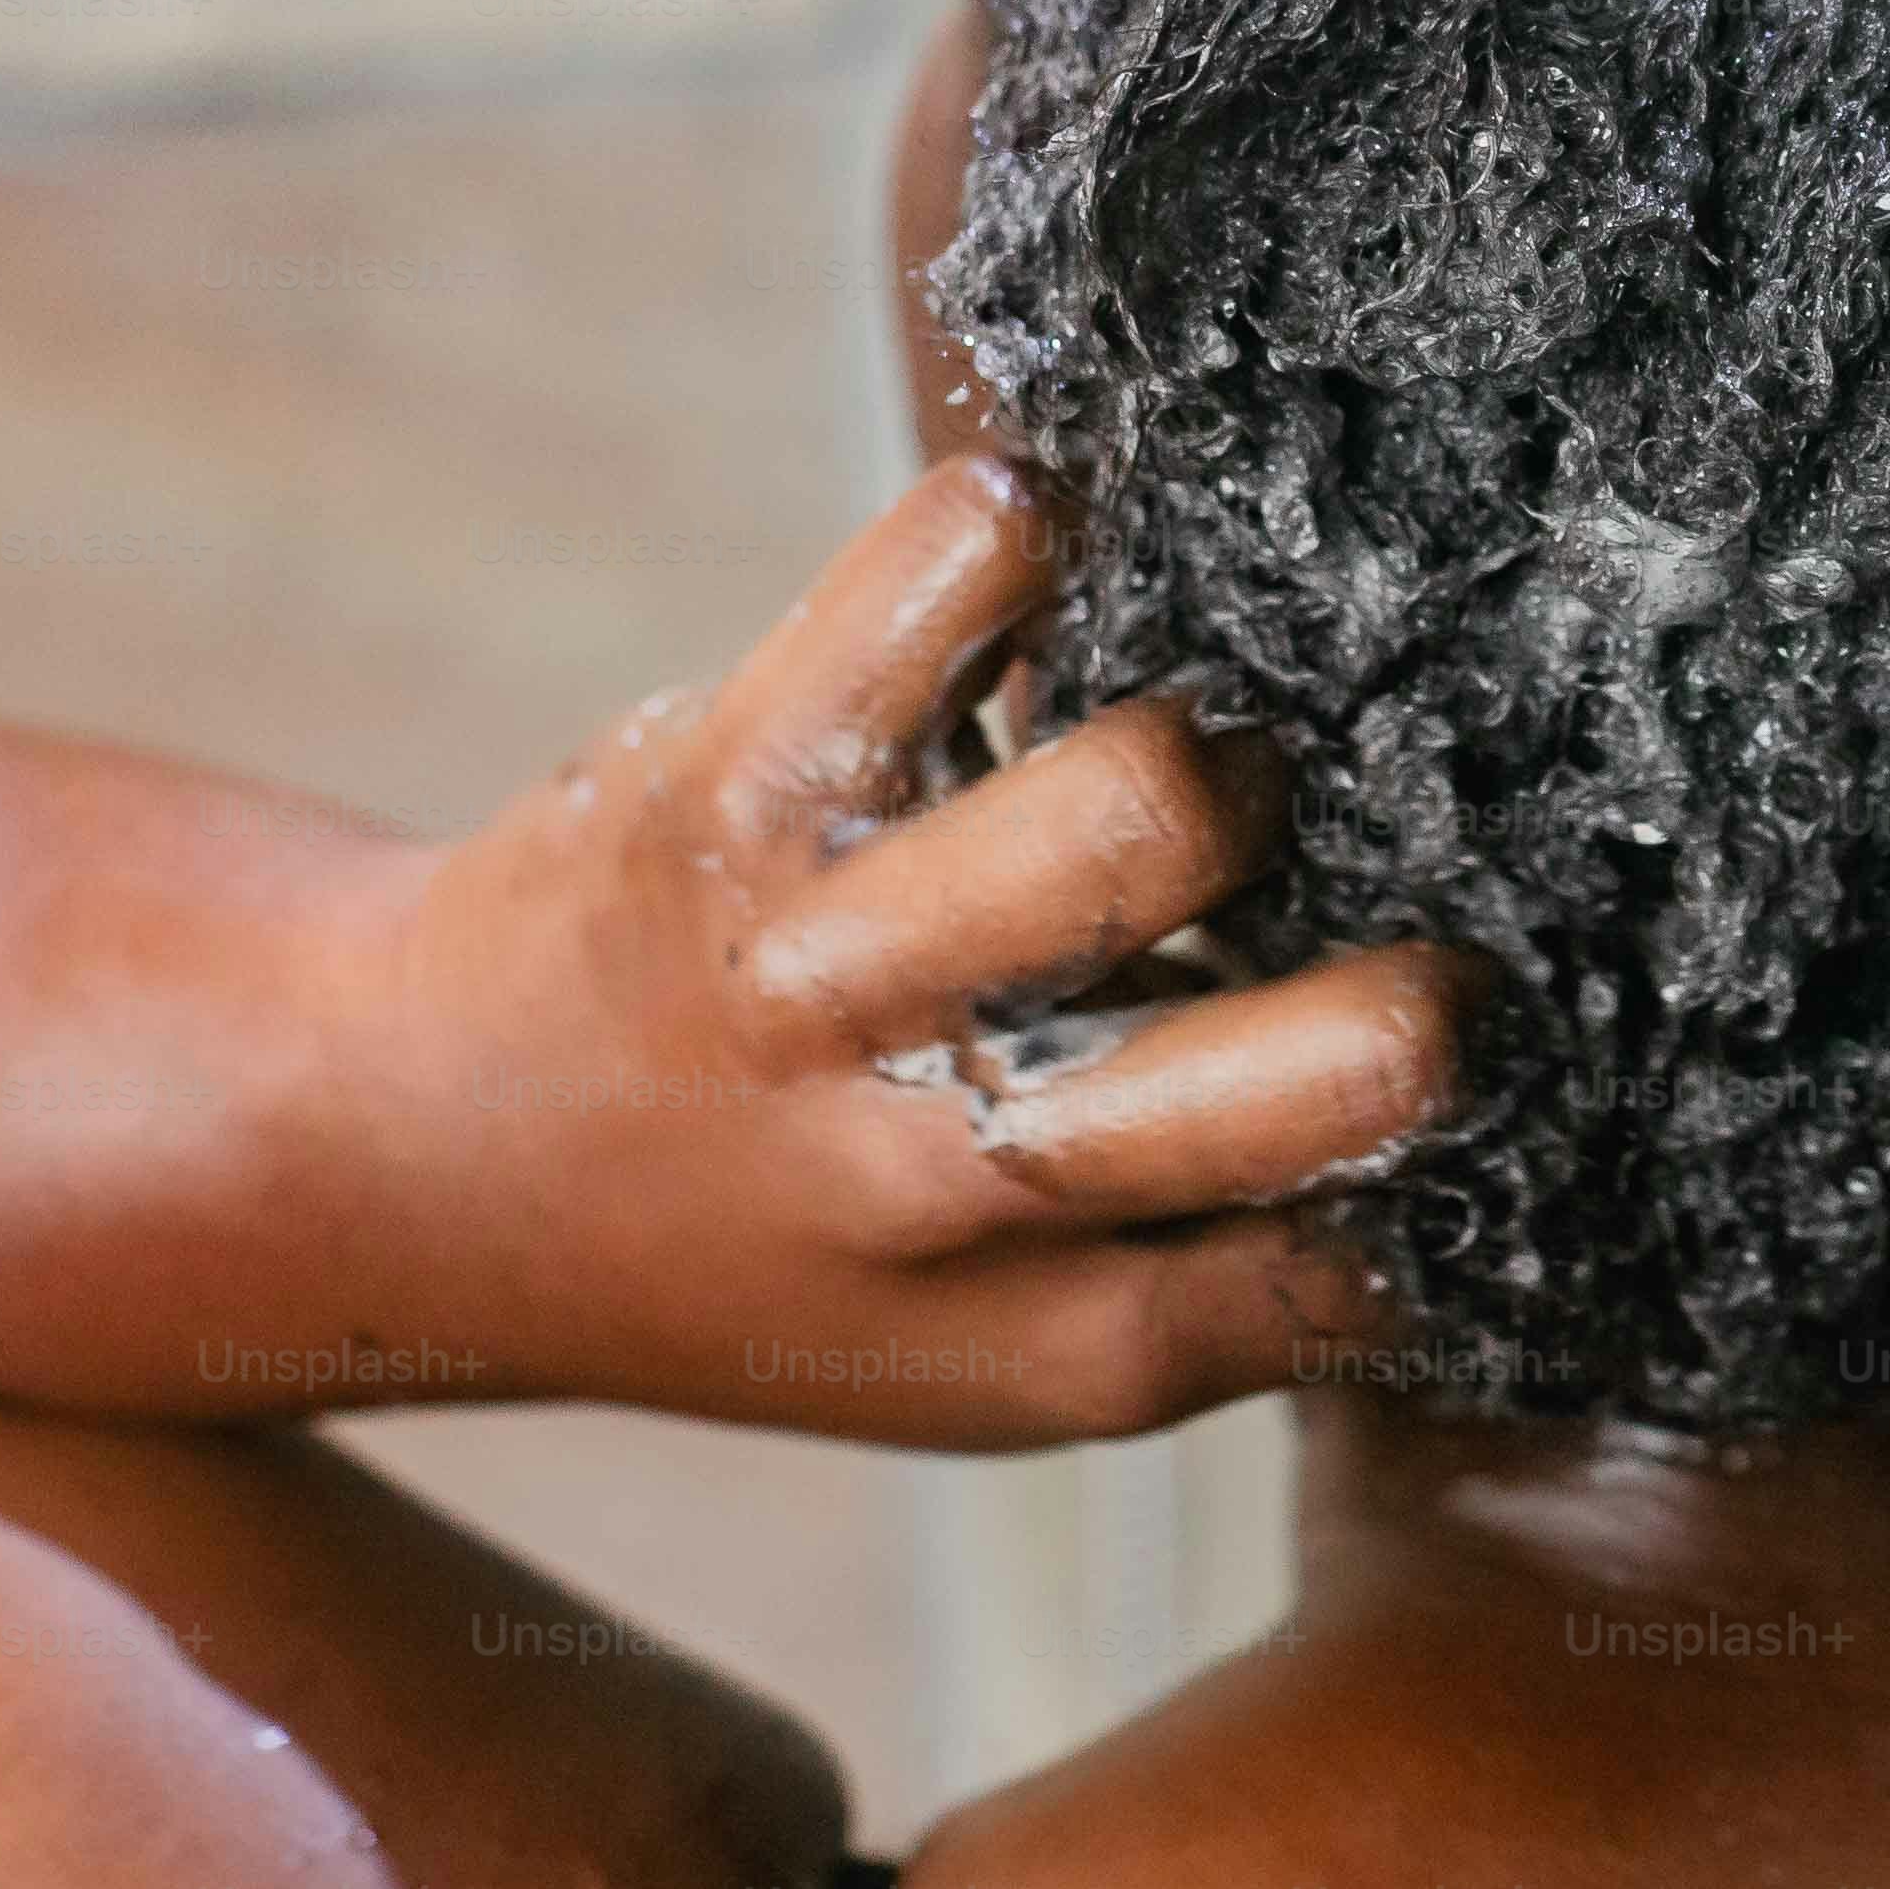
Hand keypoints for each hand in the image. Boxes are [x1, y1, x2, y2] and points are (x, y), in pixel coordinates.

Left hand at [301, 457, 1464, 1445]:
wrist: (399, 1153)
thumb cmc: (755, 1241)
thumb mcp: (974, 1357)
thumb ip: (1209, 1286)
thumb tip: (1459, 1156)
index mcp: (1039, 1344)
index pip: (1356, 1268)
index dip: (1466, 1155)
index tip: (1490, 1071)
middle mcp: (934, 1182)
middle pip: (1317, 1063)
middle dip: (1422, 978)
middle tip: (1395, 920)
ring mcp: (817, 976)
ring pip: (1144, 806)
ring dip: (1230, 744)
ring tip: (1212, 735)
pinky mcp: (725, 782)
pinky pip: (953, 576)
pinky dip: (1036, 531)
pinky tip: (1049, 578)